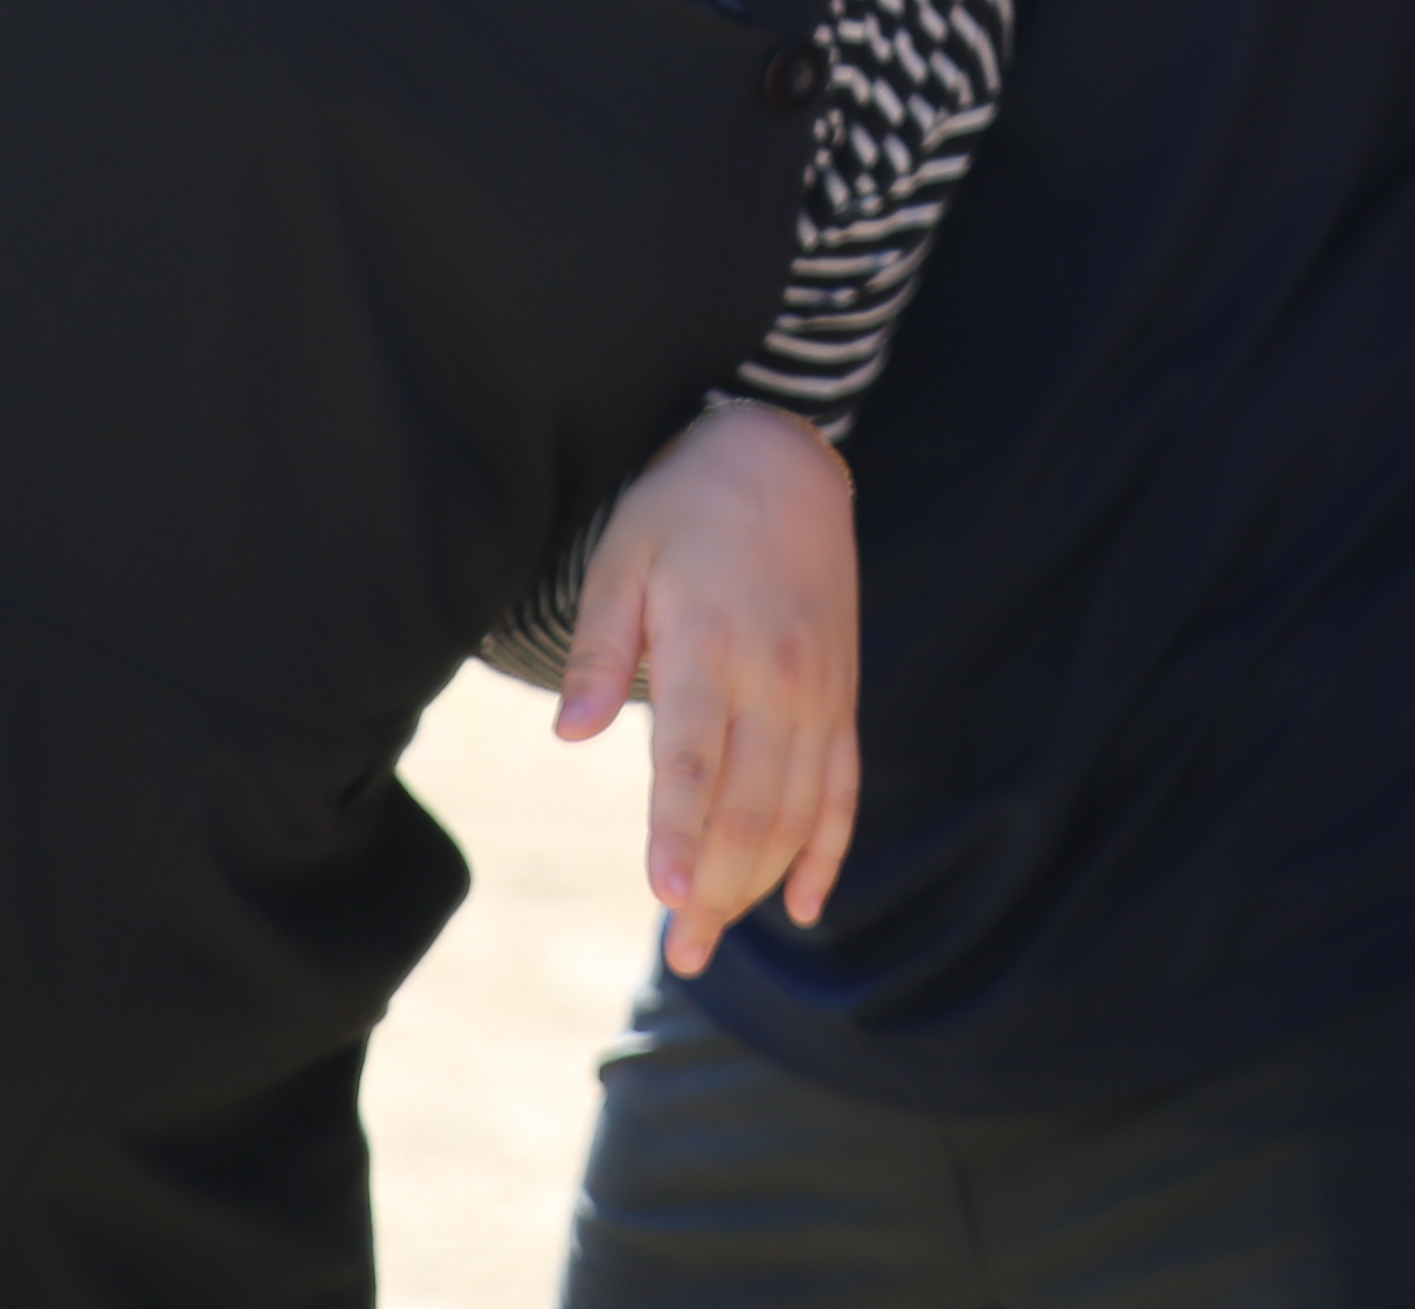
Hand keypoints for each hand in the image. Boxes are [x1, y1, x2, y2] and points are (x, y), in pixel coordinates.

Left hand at [555, 395, 861, 974]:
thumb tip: (569, 734)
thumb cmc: (683, 508)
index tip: (668, 896)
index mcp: (712, 646)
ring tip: (712, 939)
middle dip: (718, 889)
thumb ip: (598, 650)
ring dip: (760, 884)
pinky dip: (829, 851)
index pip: (696, 760)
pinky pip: (844, 788)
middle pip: (751, 806)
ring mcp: (819, 693)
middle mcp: (777, 679)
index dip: (682, 832)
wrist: (787, 460)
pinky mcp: (842, 697)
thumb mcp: (621, 557)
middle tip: (684, 954)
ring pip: (798, 811)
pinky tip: (805, 906)